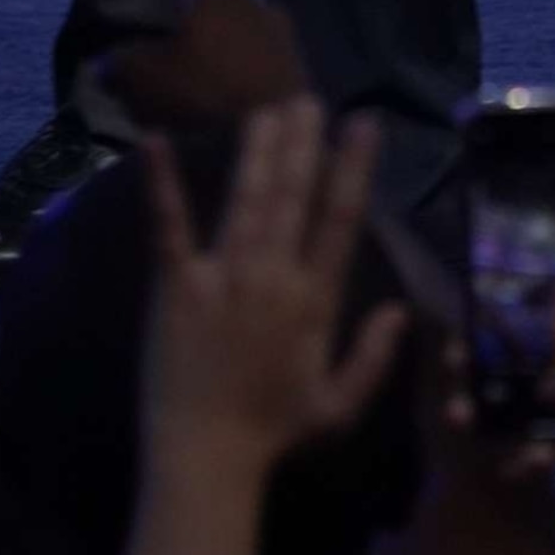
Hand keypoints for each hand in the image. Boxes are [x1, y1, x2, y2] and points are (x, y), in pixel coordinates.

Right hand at [101, 0, 310, 135]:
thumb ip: (123, 66)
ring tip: (204, 91)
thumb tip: (105, 64)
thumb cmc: (206, 95)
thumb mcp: (146, 80)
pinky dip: (243, 83)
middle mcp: (257, 6)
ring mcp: (284, 42)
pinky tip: (228, 112)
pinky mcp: (300, 78)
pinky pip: (261, 71)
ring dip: (227, 55)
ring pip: (247, 37)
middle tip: (186, 44)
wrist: (279, 140)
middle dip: (208, 16)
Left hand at [139, 99, 404, 485]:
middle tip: (308, 96)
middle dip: (303, 142)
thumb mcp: (339, 407)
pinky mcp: (177, 283)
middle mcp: (272, 277)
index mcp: (313, 301)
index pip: (339, 221)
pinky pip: (169, 224)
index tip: (363, 124)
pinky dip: (161, 181)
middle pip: (293, 196)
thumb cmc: (272, 431)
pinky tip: (155, 140)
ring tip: (267, 108)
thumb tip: (399, 306)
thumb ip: (374, 356)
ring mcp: (223, 276)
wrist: (207, 458)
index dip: (353, 168)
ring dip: (257, 149)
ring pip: (247, 198)